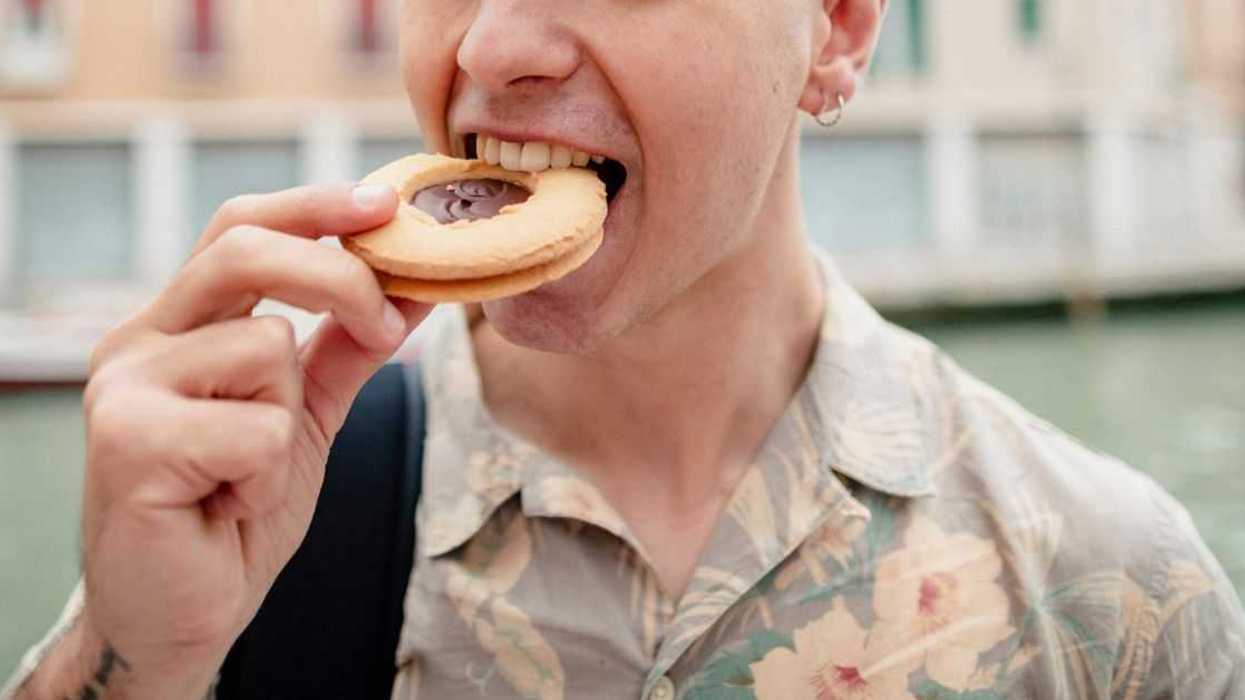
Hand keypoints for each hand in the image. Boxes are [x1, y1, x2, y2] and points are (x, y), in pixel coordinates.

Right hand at [47, 183, 430, 697]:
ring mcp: (123, 386)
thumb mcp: (304, 417)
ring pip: (265, 350)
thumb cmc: (235, 510)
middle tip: (386, 328)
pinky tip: (228, 503)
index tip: (387, 202)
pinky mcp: (126, 440)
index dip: (315, 205)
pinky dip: (265, 475)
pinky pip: (255, 427)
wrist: (183, 613)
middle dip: (339, 279)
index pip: (241, 228)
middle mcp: (140, 340)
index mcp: (178, 325)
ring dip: (288, 425)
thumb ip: (348, 348)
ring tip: (246, 476)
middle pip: (246, 250)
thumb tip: (414, 284)